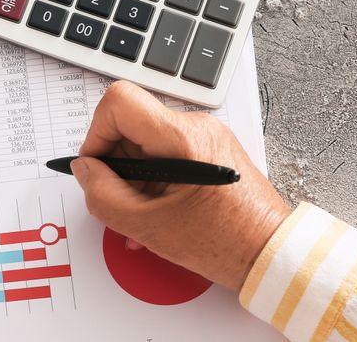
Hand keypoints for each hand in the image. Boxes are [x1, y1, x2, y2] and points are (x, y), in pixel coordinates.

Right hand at [72, 81, 290, 290]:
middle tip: (119, 200)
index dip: (97, 133)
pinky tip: (156, 211)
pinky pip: (166, 153)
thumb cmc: (224, 242)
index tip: (96, 166)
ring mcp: (206, 136)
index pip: (119, 102)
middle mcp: (197, 127)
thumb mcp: (147, 227)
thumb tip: (85, 170)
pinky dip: (152, 179)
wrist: (271, 254)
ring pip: (145, 142)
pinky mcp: (210, 149)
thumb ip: (103, 195)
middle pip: (130, 124)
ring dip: (133, 177)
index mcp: (182, 138)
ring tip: (141, 215)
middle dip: (115, 163)